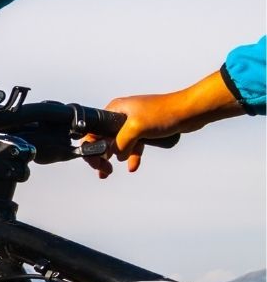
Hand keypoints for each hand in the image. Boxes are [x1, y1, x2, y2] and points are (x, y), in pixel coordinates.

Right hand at [86, 70, 242, 177]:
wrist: (190, 111)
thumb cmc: (165, 112)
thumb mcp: (135, 129)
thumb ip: (119, 143)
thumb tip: (115, 155)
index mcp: (116, 109)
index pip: (94, 130)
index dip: (91, 147)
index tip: (96, 161)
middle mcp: (122, 115)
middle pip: (104, 139)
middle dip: (101, 156)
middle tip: (103, 170)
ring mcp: (133, 122)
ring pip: (118, 144)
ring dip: (115, 158)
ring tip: (109, 172)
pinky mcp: (145, 129)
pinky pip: (133, 145)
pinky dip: (132, 156)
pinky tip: (133, 165)